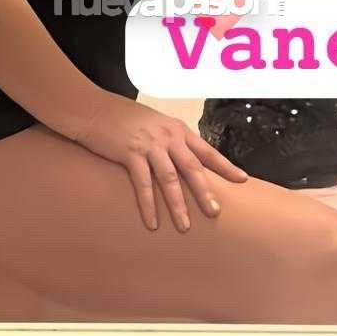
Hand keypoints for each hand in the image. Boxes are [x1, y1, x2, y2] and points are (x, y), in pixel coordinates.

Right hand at [74, 94, 247, 230]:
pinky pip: (142, 184)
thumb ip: (171, 140)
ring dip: (178, 204)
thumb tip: (185, 159)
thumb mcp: (155, 123)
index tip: (242, 179)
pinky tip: (152, 222)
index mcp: (177, 129)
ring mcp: (149, 145)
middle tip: (215, 212)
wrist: (94, 109)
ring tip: (185, 226)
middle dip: (205, 192)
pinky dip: (148, 205)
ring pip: (169, 179)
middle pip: (192, 167)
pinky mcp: (129, 154)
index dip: (225, 166)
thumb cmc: (124, 117)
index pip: (206, 150)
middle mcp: (167, 137)